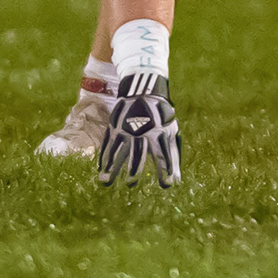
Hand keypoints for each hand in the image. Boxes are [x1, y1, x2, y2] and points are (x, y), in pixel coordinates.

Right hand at [96, 73, 181, 188]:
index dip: (165, 169)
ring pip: (118, 149)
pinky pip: (108, 143)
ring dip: (112, 166)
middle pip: (137, 152)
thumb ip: (173, 157)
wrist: (144, 93)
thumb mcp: (171, 134)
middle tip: (130, 184)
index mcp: (160, 133)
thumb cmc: (161, 119)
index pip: (163, 154)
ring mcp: (127, 128)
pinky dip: (103, 157)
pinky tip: (100, 169)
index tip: (166, 185)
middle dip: (133, 168)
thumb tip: (177, 181)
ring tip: (106, 182)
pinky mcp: (116, 126)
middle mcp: (143, 131)